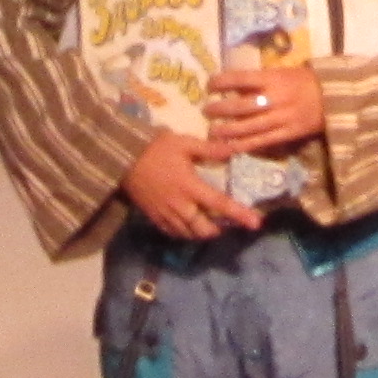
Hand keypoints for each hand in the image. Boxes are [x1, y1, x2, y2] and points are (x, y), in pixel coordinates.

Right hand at [120, 130, 259, 241]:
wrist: (122, 158)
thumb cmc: (155, 148)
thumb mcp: (184, 143)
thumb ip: (209, 149)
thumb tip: (233, 149)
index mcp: (190, 186)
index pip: (220, 203)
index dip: (239, 214)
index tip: (256, 223)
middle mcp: (180, 205)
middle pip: (203, 228)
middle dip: (217, 230)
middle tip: (225, 225)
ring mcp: (165, 214)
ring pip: (188, 234)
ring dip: (201, 233)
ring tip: (209, 227)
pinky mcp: (153, 217)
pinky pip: (172, 233)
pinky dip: (183, 233)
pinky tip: (187, 227)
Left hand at [201, 65, 323, 157]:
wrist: (335, 97)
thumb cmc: (305, 80)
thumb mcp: (283, 72)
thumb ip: (260, 79)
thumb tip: (234, 86)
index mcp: (274, 78)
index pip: (241, 78)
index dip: (222, 82)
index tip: (209, 85)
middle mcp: (275, 98)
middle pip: (242, 106)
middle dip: (221, 109)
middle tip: (206, 111)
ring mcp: (282, 118)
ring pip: (249, 127)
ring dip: (228, 130)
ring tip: (212, 132)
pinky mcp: (288, 134)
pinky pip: (262, 141)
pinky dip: (245, 145)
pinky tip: (230, 147)